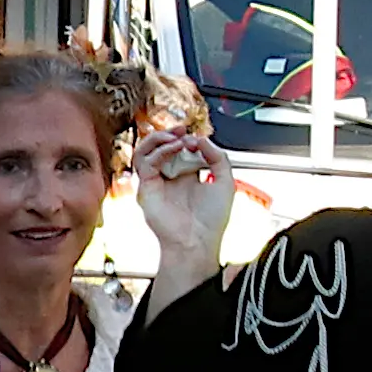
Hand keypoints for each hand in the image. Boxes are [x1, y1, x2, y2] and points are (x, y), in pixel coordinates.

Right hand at [135, 125, 233, 294]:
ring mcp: (156, 183)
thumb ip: (218, 157)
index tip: (198, 137)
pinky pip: (145, 163)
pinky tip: (174, 148)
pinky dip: (159, 151)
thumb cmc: (211, 221)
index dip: (187, 139)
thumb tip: (202, 139)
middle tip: (182, 130)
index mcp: (187, 178)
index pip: (180, 150)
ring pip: (145, 152)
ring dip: (159, 139)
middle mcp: (169, 179)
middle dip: (170, 134)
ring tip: (174, 136)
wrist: (197, 241)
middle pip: (160, 148)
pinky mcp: (146, 189)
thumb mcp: (226, 182)